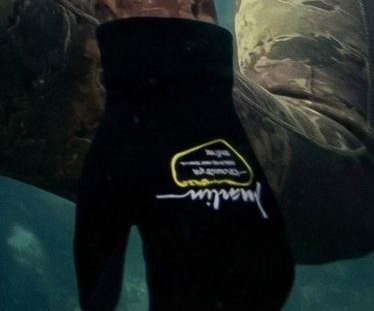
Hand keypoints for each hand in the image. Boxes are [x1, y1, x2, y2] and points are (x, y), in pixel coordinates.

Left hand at [74, 18, 292, 310]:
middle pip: (223, 310)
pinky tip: (242, 302)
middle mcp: (220, 233)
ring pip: (257, 298)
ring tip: (208, 309)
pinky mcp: (268, 211)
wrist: (177, 85)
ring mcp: (251, 223)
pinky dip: (263, 296)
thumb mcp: (99, 198)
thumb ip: (96, 259)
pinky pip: (277, 272)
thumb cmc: (127, 145)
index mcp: (173, 233)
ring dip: (235, 310)